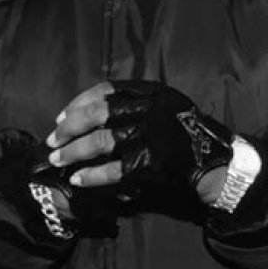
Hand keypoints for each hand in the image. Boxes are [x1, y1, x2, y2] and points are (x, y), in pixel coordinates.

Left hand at [46, 80, 234, 208]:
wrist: (215, 160)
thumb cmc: (185, 132)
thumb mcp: (165, 104)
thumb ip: (136, 102)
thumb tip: (89, 111)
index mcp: (151, 91)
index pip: (106, 90)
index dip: (79, 102)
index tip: (61, 115)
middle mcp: (149, 109)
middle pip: (98, 113)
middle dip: (69, 126)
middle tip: (52, 139)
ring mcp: (150, 135)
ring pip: (100, 141)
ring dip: (73, 151)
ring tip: (57, 160)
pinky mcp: (151, 162)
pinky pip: (113, 169)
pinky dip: (92, 175)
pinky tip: (78, 178)